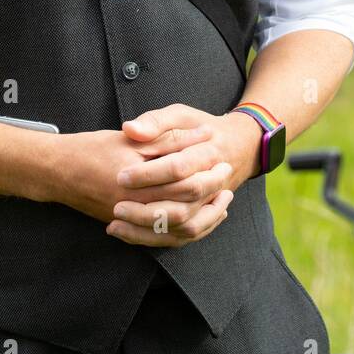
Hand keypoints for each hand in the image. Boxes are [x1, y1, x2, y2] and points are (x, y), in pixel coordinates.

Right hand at [41, 125, 228, 231]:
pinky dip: (185, 231)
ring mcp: (130, 220)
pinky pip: (162, 239)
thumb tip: (200, 135)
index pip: (182, 179)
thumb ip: (165, 139)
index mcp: (136, 179)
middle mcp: (133, 204)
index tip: (220, 158)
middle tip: (225, 175)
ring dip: (203, 216)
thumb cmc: (92, 148)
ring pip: (176, 229)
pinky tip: (199, 219)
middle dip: (209, 191)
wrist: (58, 171)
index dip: (205, 170)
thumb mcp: (129, 137)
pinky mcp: (127, 227)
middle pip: (183, 205)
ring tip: (221, 200)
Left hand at [106, 105, 261, 247]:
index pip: (179, 168)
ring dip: (149, 230)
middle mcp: (215, 183)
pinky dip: (157, 239)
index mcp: (209, 153)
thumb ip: (156, 121)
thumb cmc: (201, 127)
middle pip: (183, 206)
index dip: (148, 174)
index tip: (121, 176)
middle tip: (117, 206)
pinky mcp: (204, 217)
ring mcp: (212, 203)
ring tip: (116, 223)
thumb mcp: (181, 115)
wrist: (237, 147)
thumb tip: (130, 130)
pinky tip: (128, 232)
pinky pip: (184, 236)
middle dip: (146, 210)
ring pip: (185, 227)